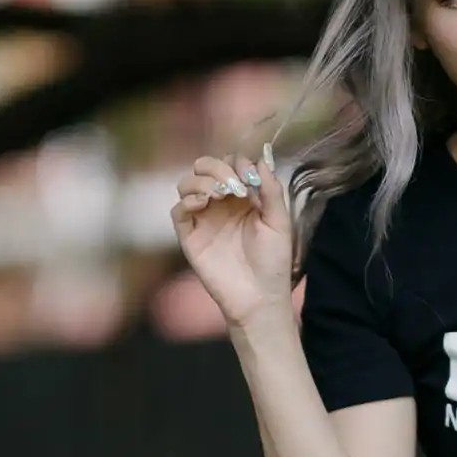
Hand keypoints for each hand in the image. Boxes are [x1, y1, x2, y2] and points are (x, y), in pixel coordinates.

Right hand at [171, 147, 294, 330]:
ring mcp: (203, 219)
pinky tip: (204, 203)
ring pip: (187, 184)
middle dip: (216, 167)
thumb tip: (261, 159)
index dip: (237, 164)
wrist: (260, 297)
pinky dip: (187, 200)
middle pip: (204, 168)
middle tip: (232, 185)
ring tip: (220, 195)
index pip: (229, 164)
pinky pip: (177, 210)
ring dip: (202, 181)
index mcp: (242, 198)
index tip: (250, 179)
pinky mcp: (190, 237)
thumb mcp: (279, 221)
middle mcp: (220, 205)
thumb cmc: (273, 262)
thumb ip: (271, 189)